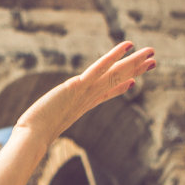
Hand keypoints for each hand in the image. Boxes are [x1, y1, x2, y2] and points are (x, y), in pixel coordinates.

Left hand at [16, 41, 155, 140]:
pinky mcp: (78, 86)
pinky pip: (99, 68)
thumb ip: (41, 126)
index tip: (131, 83)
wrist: (31, 139)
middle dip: (135, 71)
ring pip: (114, 74)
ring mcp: (84, 92)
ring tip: (152, 52)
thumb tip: (31, 137)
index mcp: (80, 107)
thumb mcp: (40, 128)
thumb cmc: (31, 137)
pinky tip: (127, 45)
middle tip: (153, 62)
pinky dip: (113, 56)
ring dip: (134, 62)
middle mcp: (87, 99)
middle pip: (115, 81)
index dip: (118, 88)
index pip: (104, 95)